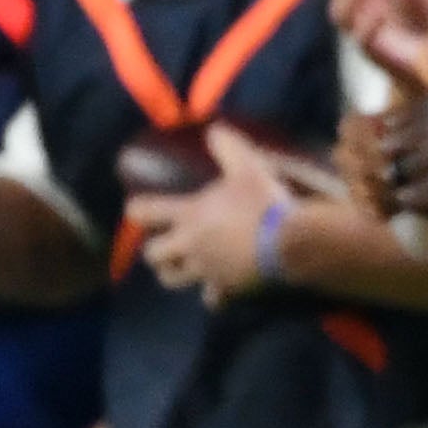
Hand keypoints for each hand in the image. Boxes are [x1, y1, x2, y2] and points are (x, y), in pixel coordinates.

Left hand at [127, 125, 290, 303]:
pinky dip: (214, 295)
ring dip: (173, 273)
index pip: (144, 212)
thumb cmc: (263, 204)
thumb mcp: (248, 168)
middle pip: (153, 254)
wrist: (289, 243)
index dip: (138, 209)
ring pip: (172, 279)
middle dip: (155, 250)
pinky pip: (212, 299)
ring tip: (182, 267)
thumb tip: (214, 128)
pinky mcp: (225, 287)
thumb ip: (228, 148)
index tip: (140, 208)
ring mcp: (205, 269)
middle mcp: (189, 245)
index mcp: (189, 215)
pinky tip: (219, 291)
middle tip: (166, 243)